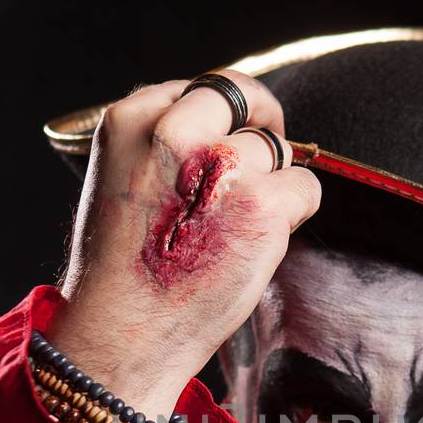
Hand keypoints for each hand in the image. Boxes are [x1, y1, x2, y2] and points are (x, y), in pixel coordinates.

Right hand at [47, 72, 320, 422]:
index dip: (222, 112)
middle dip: (260, 120)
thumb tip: (220, 129)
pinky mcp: (264, 207)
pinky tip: (256, 243)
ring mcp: (223, 168)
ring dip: (271, 182)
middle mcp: (176, 133)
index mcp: (130, 121)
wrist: (123, 334)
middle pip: (242, 97)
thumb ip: (159, 144)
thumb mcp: (116, 181)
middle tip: (265, 152)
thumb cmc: (119, 271)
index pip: (198, 88)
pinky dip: (294, 213)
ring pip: (276, 148)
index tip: (226, 136)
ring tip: (236, 226)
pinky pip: (306, 186)